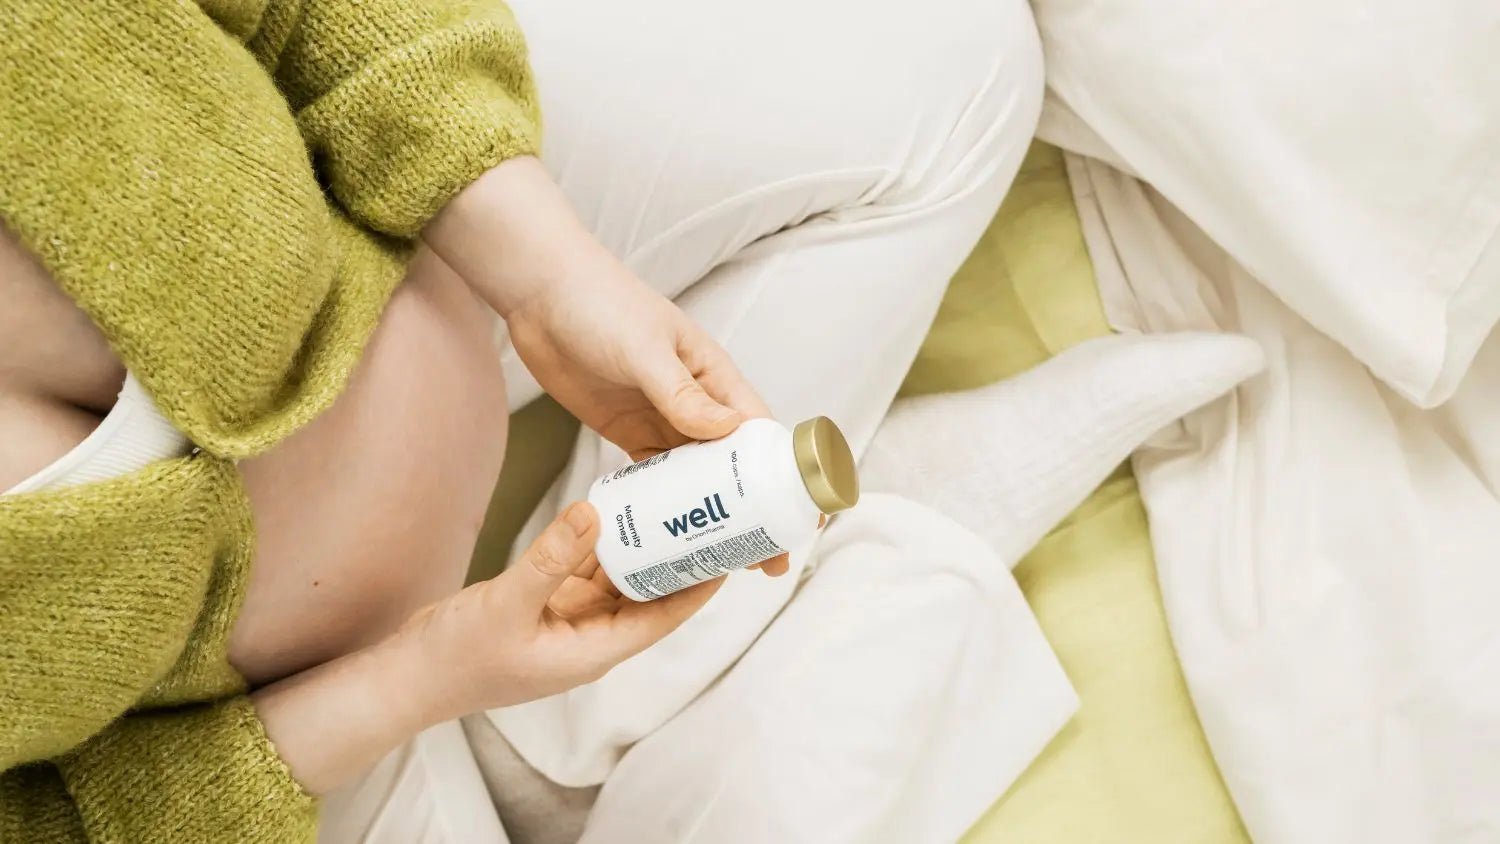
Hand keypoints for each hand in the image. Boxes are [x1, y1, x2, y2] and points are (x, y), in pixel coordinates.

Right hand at [400, 502, 720, 719]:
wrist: (408, 677)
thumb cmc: (456, 657)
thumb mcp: (507, 603)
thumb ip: (552, 556)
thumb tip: (597, 512)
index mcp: (593, 651)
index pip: (662, 617)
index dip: (697, 587)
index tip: (726, 552)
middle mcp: (589, 638)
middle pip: (647, 596)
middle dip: (674, 560)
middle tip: (702, 516)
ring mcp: (567, 623)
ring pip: (616, 580)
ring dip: (637, 548)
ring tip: (666, 505)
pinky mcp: (545, 608)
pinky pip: (584, 572)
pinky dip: (597, 546)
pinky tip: (610, 512)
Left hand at [424, 156, 788, 574]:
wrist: (541, 293)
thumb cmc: (601, 302)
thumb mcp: (645, 348)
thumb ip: (681, 392)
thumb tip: (725, 434)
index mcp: (715, 376)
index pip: (761, 434)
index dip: (783, 478)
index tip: (801, 517)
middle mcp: (696, 401)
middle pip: (735, 466)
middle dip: (754, 512)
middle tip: (766, 562)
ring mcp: (662, 418)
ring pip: (697, 478)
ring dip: (712, 516)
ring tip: (725, 562)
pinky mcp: (628, 431)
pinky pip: (654, 477)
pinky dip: (665, 506)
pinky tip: (671, 537)